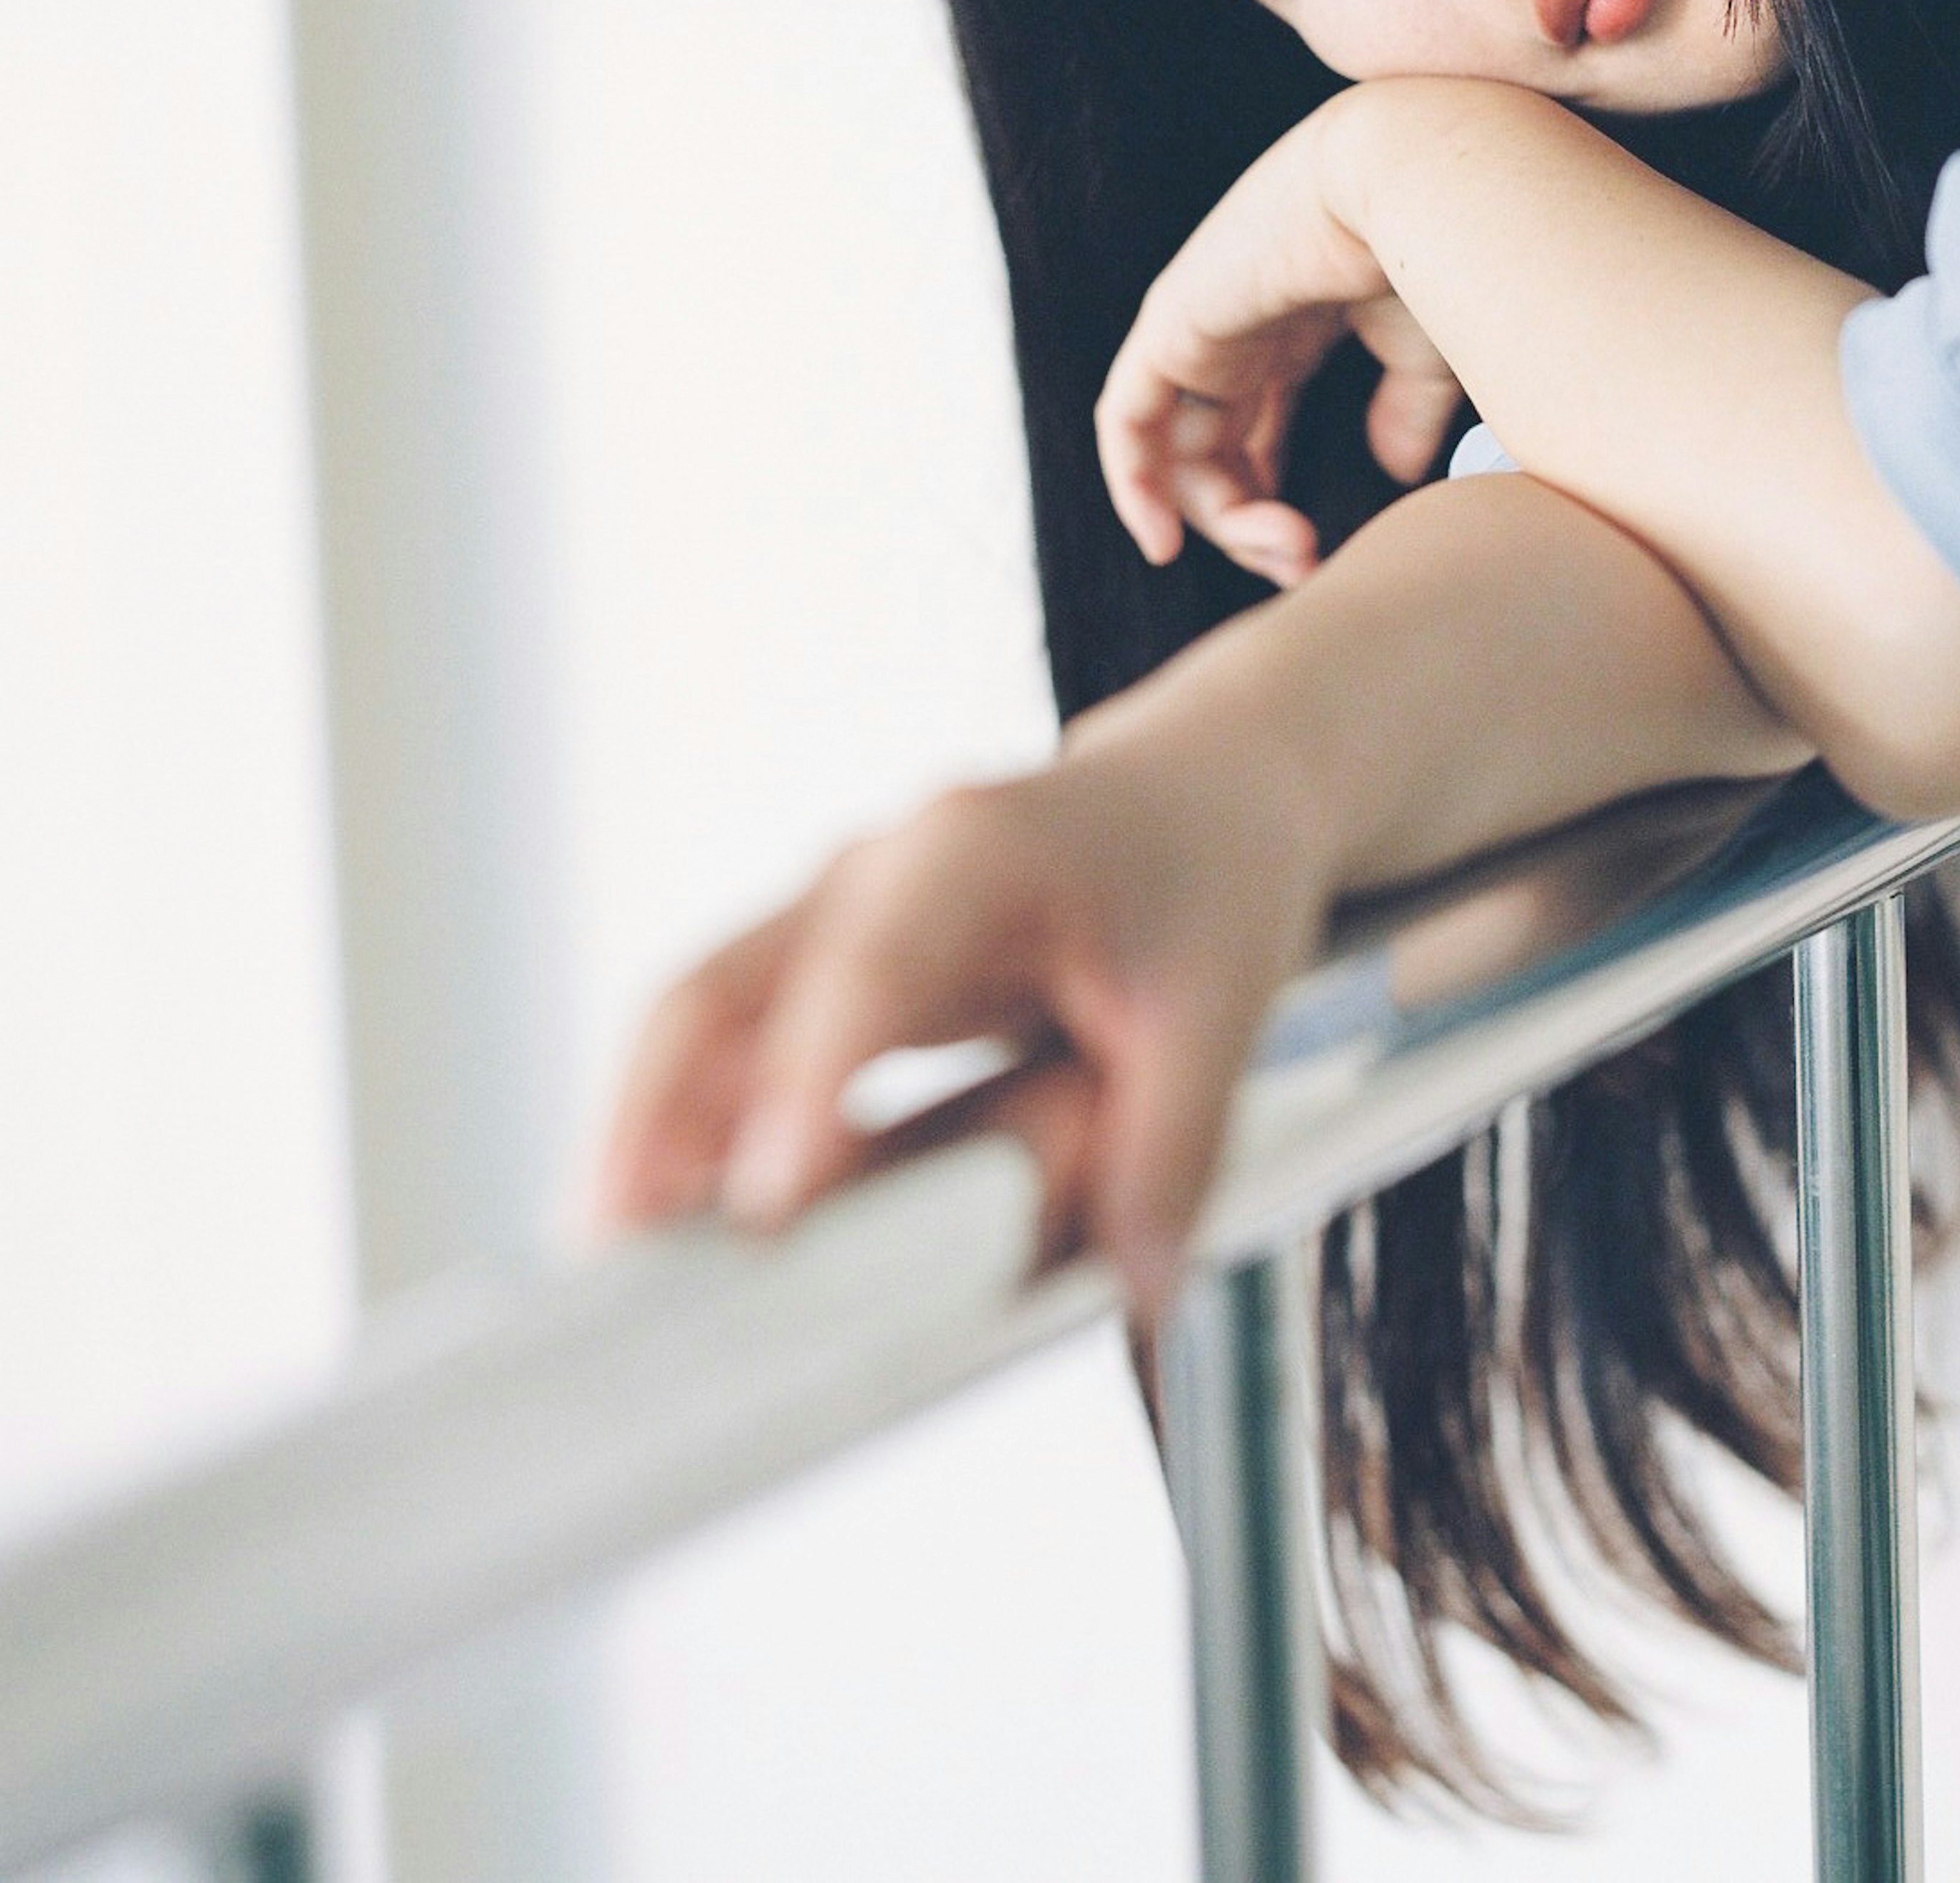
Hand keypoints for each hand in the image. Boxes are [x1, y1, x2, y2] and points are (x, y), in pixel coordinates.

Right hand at [590, 703, 1332, 1312]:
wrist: (1203, 784)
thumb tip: (1130, 1293)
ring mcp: (828, 918)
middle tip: (616, 1263)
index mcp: (975, 847)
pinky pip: (728, 1058)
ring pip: (696, 1029)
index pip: (871, 970)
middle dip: (653, 1124)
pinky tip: (676, 1248)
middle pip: (717, 992)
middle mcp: (872, 871)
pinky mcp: (820, 974)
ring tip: (615, 1291)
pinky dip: (691, 1147)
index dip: (811, 1086)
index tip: (771, 1203)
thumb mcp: (1225, 1003)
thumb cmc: (1205, 876)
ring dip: (647, 1150)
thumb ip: (1173, 1149)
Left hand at [1095, 92, 1464, 589]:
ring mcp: (1204, 322)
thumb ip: (1405, 409)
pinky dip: (1134, 480)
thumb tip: (1394, 469)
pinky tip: (1163, 539)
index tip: (1315, 555)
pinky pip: (1127, 418)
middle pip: (1218, 448)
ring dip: (1225, 521)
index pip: (1257, 423)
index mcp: (1297, 319)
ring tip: (1287, 554)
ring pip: (1180, 449)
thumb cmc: (1442, 251)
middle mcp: (1242, 324)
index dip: (1271, 496)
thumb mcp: (1426, 349)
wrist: (1417, 180)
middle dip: (1254, 523)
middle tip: (1305, 565)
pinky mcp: (1174, 323)